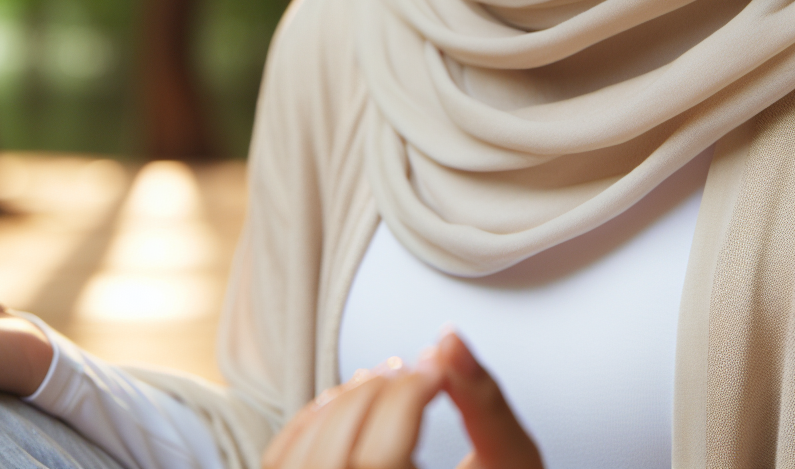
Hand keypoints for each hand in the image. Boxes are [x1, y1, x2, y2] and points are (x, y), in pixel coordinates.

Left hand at [263, 331, 542, 468]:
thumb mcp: (510, 457)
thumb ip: (483, 398)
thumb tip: (447, 339)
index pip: (380, 461)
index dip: (408, 397)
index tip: (437, 369)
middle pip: (339, 454)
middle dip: (378, 394)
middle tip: (418, 373)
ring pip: (303, 456)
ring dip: (344, 401)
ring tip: (388, 384)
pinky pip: (283, 460)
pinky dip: (313, 419)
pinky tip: (350, 401)